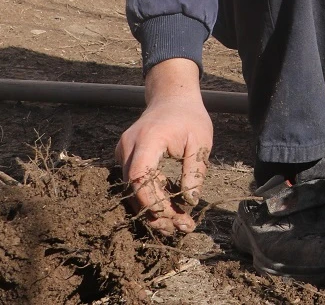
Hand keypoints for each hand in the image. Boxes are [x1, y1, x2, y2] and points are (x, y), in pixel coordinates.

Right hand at [115, 58, 212, 233]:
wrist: (172, 97)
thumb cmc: (190, 117)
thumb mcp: (201, 142)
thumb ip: (195, 171)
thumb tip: (190, 202)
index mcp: (148, 139)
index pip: (139, 176)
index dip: (152, 201)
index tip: (173, 217)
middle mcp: (128, 146)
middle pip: (133, 188)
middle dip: (154, 212)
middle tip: (179, 227)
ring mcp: (123, 151)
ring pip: (131, 189)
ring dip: (151, 208)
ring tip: (177, 221)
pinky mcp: (125, 157)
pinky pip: (133, 183)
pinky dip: (148, 197)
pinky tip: (168, 205)